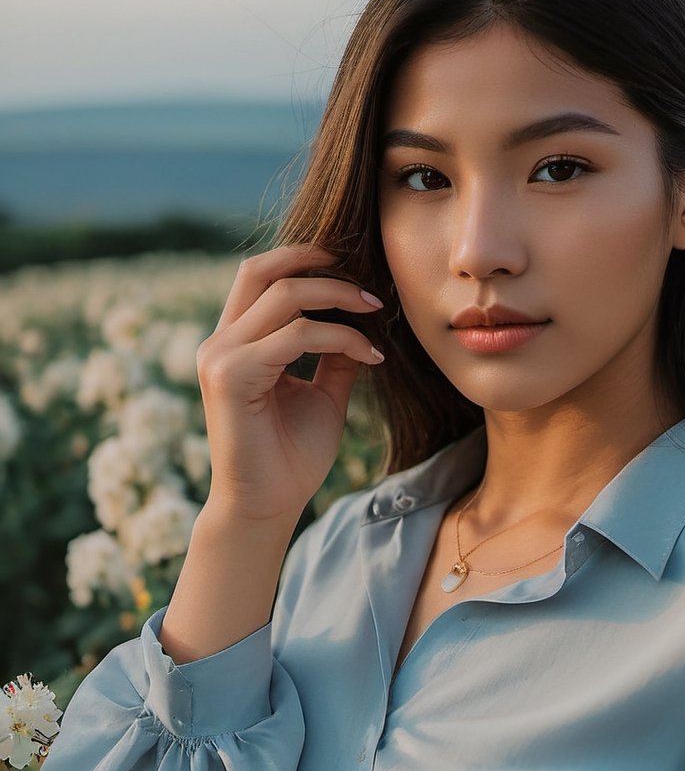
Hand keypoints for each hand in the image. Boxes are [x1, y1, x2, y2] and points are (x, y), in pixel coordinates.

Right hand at [195, 243, 385, 524]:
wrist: (267, 507)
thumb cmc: (291, 458)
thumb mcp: (323, 395)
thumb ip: (335, 355)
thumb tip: (363, 321)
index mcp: (235, 342)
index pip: (262, 277)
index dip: (307, 262)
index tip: (359, 277)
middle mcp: (220, 342)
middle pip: (264, 270)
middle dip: (321, 265)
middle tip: (370, 287)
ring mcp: (220, 356)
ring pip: (284, 295)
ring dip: (339, 298)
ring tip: (377, 315)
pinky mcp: (231, 375)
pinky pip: (297, 335)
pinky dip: (340, 337)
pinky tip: (370, 356)